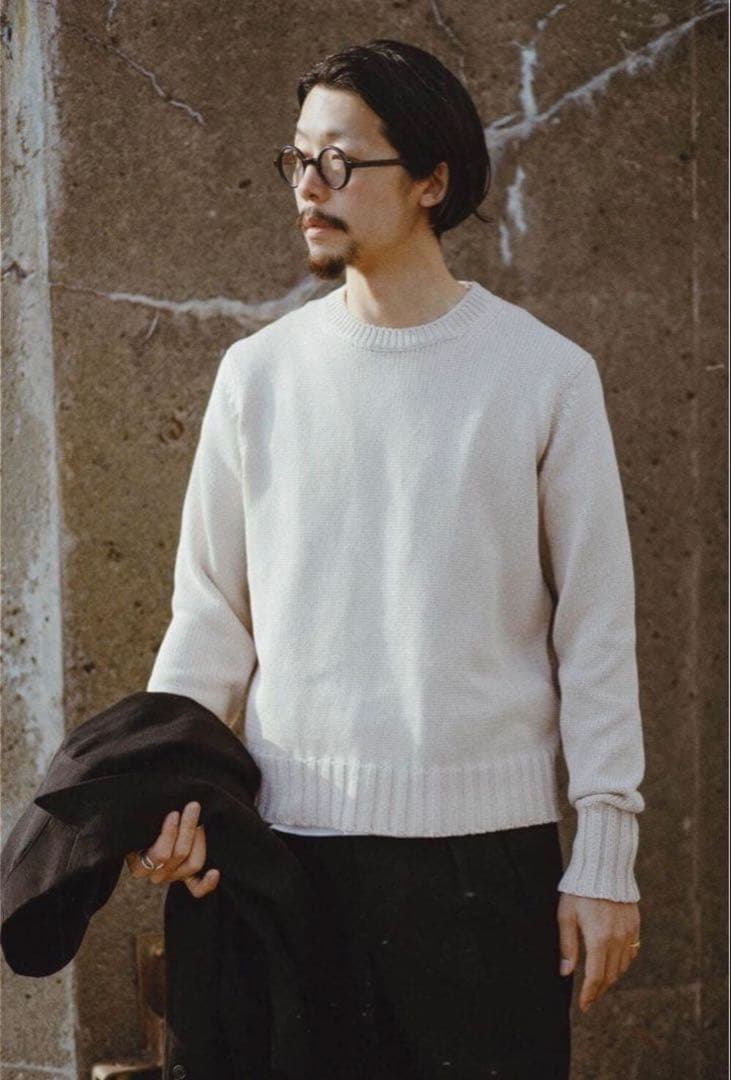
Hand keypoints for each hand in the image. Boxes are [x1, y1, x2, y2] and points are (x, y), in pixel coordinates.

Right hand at [125, 800, 220, 898]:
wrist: (152, 823)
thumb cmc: (144, 819)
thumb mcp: (141, 821)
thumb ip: (149, 818)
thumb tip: (168, 810)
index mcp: (139, 866)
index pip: (161, 854)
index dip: (170, 834)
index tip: (174, 813)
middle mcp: (157, 875)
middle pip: (180, 854)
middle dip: (188, 827)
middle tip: (193, 806)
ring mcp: (174, 877)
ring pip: (193, 864)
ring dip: (199, 840)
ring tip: (201, 818)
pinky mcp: (187, 878)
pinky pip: (197, 889)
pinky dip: (207, 883)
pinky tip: (215, 872)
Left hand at [557, 892, 640, 1012]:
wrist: (604, 867)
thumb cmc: (579, 890)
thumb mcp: (566, 915)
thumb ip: (567, 945)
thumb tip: (566, 973)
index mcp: (599, 939)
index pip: (595, 977)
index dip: (590, 994)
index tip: (584, 1006)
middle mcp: (617, 940)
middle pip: (610, 976)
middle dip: (599, 990)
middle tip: (590, 999)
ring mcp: (629, 933)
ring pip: (622, 967)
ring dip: (611, 978)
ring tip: (598, 983)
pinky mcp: (635, 926)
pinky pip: (631, 953)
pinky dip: (622, 964)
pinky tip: (613, 965)